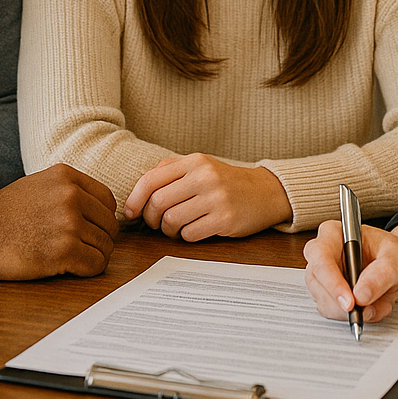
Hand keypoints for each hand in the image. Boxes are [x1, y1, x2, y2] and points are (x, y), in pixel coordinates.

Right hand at [0, 164, 119, 279]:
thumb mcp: (38, 185)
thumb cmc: (3, 214)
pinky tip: (69, 268)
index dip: (101, 219)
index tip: (89, 230)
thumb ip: (68, 191)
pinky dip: (87, 270)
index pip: (107, 200)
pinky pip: (96, 264)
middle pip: (109, 226)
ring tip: (71, 259)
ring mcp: (69, 223)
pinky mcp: (64, 251)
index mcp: (66, 177)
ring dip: (92, 256)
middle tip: (79, 249)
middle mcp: (71, 196)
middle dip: (98, 240)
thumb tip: (98, 209)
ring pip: (105, 246)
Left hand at [123, 153, 291, 240]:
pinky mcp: (225, 219)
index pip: (151, 179)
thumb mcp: (201, 166)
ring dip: (168, 230)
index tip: (131, 212)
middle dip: (151, 218)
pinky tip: (195, 230)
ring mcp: (216, 198)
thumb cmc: (226, 182)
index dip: (135, 199)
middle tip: (156, 224)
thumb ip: (171, 172)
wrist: (266, 192)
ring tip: (177, 228)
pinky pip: (190, 234)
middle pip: (158, 203)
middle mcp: (205, 176)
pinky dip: (186, 237)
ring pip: (171, 220)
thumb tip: (138, 191)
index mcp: (194, 161)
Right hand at [303, 218, 397, 323]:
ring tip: (373, 305)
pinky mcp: (329, 294)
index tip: (350, 301)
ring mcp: (324, 276)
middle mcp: (324, 254)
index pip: (321, 257)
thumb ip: (380, 276)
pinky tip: (369, 307)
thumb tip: (361, 295)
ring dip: (347, 311)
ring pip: (323, 300)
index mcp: (334, 234)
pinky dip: (352, 316)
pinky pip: (333, 311)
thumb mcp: (395, 259)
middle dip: (338, 302)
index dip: (331, 281)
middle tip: (361, 311)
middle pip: (316, 281)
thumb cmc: (396, 253)